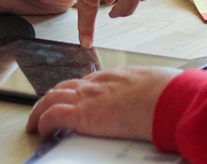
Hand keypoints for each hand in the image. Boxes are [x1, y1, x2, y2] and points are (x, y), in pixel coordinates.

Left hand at [27, 66, 178, 140]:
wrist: (168, 98)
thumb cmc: (171, 94)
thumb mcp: (160, 87)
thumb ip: (153, 93)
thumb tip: (164, 102)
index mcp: (117, 76)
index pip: (88, 81)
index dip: (77, 91)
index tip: (74, 99)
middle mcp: (98, 83)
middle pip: (66, 87)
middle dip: (53, 98)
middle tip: (46, 109)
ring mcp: (88, 97)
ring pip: (52, 97)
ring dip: (41, 109)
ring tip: (35, 121)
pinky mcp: (82, 114)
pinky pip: (52, 116)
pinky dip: (42, 123)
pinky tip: (40, 131)